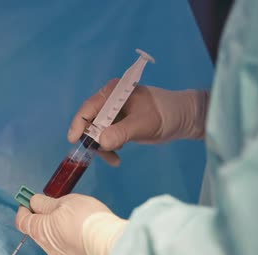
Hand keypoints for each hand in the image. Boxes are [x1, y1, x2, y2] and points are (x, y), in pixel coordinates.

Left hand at [15, 193, 126, 254]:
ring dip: (54, 229)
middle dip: (41, 218)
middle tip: (52, 206)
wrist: (110, 244)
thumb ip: (46, 203)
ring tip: (70, 217)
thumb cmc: (85, 218)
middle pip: (37, 231)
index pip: (22, 222)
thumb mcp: (64, 202)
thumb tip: (34, 202)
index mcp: (40, 231)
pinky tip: (79, 231)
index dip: (23, 210)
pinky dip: (66, 238)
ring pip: (51, 240)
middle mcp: (47, 247)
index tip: (29, 201)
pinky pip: (65, 248)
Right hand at [68, 79, 208, 165]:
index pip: (89, 107)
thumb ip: (121, 132)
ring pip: (97, 132)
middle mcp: (110, 101)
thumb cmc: (164, 114)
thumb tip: (101, 142)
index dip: (79, 123)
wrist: (183, 119)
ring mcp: (114, 114)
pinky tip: (117, 157)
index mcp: (114, 92)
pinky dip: (109, 148)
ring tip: (114, 159)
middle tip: (101, 154)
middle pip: (90, 121)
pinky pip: (106, 137)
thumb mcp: (143, 123)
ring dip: (102, 147)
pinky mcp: (119, 124)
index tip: (74, 140)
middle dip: (92, 139)